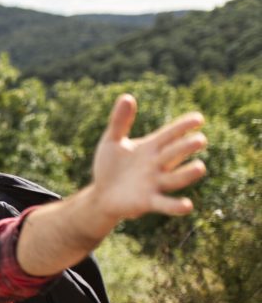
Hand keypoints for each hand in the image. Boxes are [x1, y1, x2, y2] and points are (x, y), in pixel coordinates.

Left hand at [91, 94, 206, 220]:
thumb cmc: (110, 166)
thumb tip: (127, 96)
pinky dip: (174, 205)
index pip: (169, 134)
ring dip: (187, 174)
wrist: (101, 194)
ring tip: (200, 167)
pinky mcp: (148, 202)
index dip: (183, 127)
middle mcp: (157, 165)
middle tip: (200, 140)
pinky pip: (164, 204)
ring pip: (175, 178)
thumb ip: (119, 122)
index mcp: (150, 148)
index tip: (198, 118)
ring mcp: (155, 183)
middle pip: (174, 154)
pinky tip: (187, 205)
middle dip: (186, 147)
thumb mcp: (111, 142)